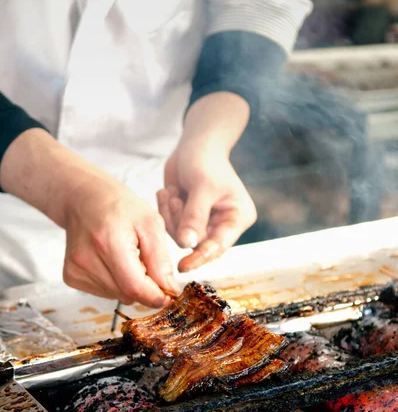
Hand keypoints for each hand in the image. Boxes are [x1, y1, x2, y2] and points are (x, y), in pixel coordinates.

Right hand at [62, 177, 178, 306]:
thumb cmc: (119, 206)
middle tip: (149, 265)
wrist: (83, 198)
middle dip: (146, 288)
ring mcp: (75, 269)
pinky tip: (114, 261)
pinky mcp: (71, 276)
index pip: (134, 287)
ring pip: (117, 296)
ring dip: (131, 285)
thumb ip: (160, 259)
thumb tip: (169, 290)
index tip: (170, 293)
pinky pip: (104, 292)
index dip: (156, 296)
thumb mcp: (150, 223)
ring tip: (129, 257)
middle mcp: (86, 259)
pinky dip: (116, 283)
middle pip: (127, 294)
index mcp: (108, 242)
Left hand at [157, 145, 256, 271]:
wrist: (194, 144)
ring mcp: (204, 222)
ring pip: (181, 237)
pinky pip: (171, 226)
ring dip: (171, 215)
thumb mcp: (202, 186)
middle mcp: (223, 223)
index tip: (183, 266)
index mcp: (237, 217)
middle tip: (175, 200)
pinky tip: (168, 192)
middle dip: (180, 224)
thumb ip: (195, 216)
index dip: (201, 257)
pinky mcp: (187, 218)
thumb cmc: (205, 160)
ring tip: (171, 193)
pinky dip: (165, 210)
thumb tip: (187, 244)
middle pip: (197, 244)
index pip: (219, 245)